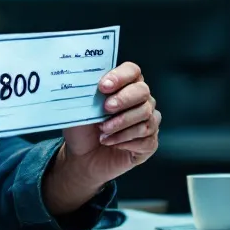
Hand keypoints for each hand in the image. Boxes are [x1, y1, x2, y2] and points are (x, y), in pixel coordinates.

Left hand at [48, 62, 160, 214]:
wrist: (82, 158)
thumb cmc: (83, 129)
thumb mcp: (79, 108)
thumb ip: (87, 92)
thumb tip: (84, 79)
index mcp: (125, 86)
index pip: (132, 71)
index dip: (120, 76)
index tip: (103, 86)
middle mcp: (141, 101)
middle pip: (143, 91)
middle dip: (123, 99)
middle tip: (105, 108)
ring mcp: (148, 121)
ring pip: (146, 116)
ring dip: (121, 124)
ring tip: (103, 131)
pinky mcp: (150, 142)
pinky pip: (146, 138)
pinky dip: (126, 141)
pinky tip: (111, 143)